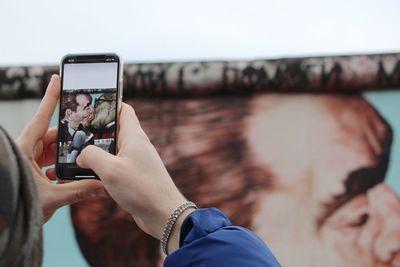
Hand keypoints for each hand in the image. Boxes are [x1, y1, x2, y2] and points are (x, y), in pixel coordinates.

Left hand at [16, 75, 106, 222]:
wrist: (4, 225)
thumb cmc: (17, 206)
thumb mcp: (51, 198)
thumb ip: (79, 191)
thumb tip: (103, 186)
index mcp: (24, 148)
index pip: (40, 118)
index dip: (50, 98)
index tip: (57, 79)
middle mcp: (26, 150)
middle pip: (51, 136)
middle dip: (70, 139)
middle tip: (87, 138)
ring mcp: (28, 160)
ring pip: (52, 150)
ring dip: (66, 156)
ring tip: (82, 161)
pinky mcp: (31, 170)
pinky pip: (49, 162)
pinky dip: (61, 167)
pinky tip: (71, 175)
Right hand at [76, 103, 189, 250]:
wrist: (164, 214)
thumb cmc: (141, 189)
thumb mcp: (110, 170)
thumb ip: (92, 156)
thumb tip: (82, 156)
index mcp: (134, 137)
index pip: (124, 110)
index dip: (109, 104)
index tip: (91, 105)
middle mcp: (137, 146)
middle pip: (115, 130)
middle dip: (97, 131)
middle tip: (77, 134)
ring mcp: (137, 161)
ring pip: (114, 150)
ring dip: (98, 152)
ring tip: (79, 156)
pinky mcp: (135, 176)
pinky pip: (116, 166)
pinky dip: (104, 168)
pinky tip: (91, 176)